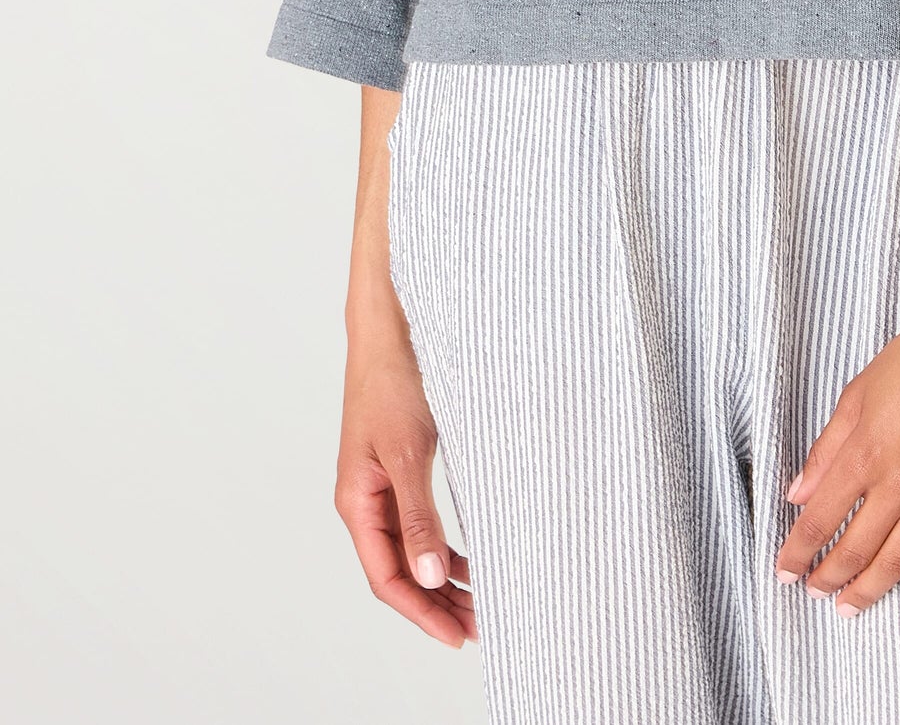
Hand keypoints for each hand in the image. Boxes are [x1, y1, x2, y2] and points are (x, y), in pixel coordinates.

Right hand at [334, 329, 475, 649]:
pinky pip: (418, 521)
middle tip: (479, 627)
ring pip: (411, 548)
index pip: (386, 578)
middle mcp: (365, 500)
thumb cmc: (393, 380)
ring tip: (480, 601)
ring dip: (443, 577)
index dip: (422, 612)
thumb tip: (431, 577)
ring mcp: (381, 484)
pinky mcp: (400, 466)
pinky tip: (468, 557)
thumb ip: (419, 516)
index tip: (458, 635)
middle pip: (399, 570)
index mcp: (357, 501)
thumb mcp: (409, 452)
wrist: (391, 326)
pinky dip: (443, 544)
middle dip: (436, 603)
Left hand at [773, 283, 899, 636]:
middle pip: (853, 549)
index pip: (818, 519)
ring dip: (867, 592)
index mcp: (862, 454)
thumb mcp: (856, 394)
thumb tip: (797, 492)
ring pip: (895, 562)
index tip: (784, 571)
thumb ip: (825, 449)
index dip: (796, 552)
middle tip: (813, 591)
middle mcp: (896, 483)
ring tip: (847, 610)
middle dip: (827, 578)